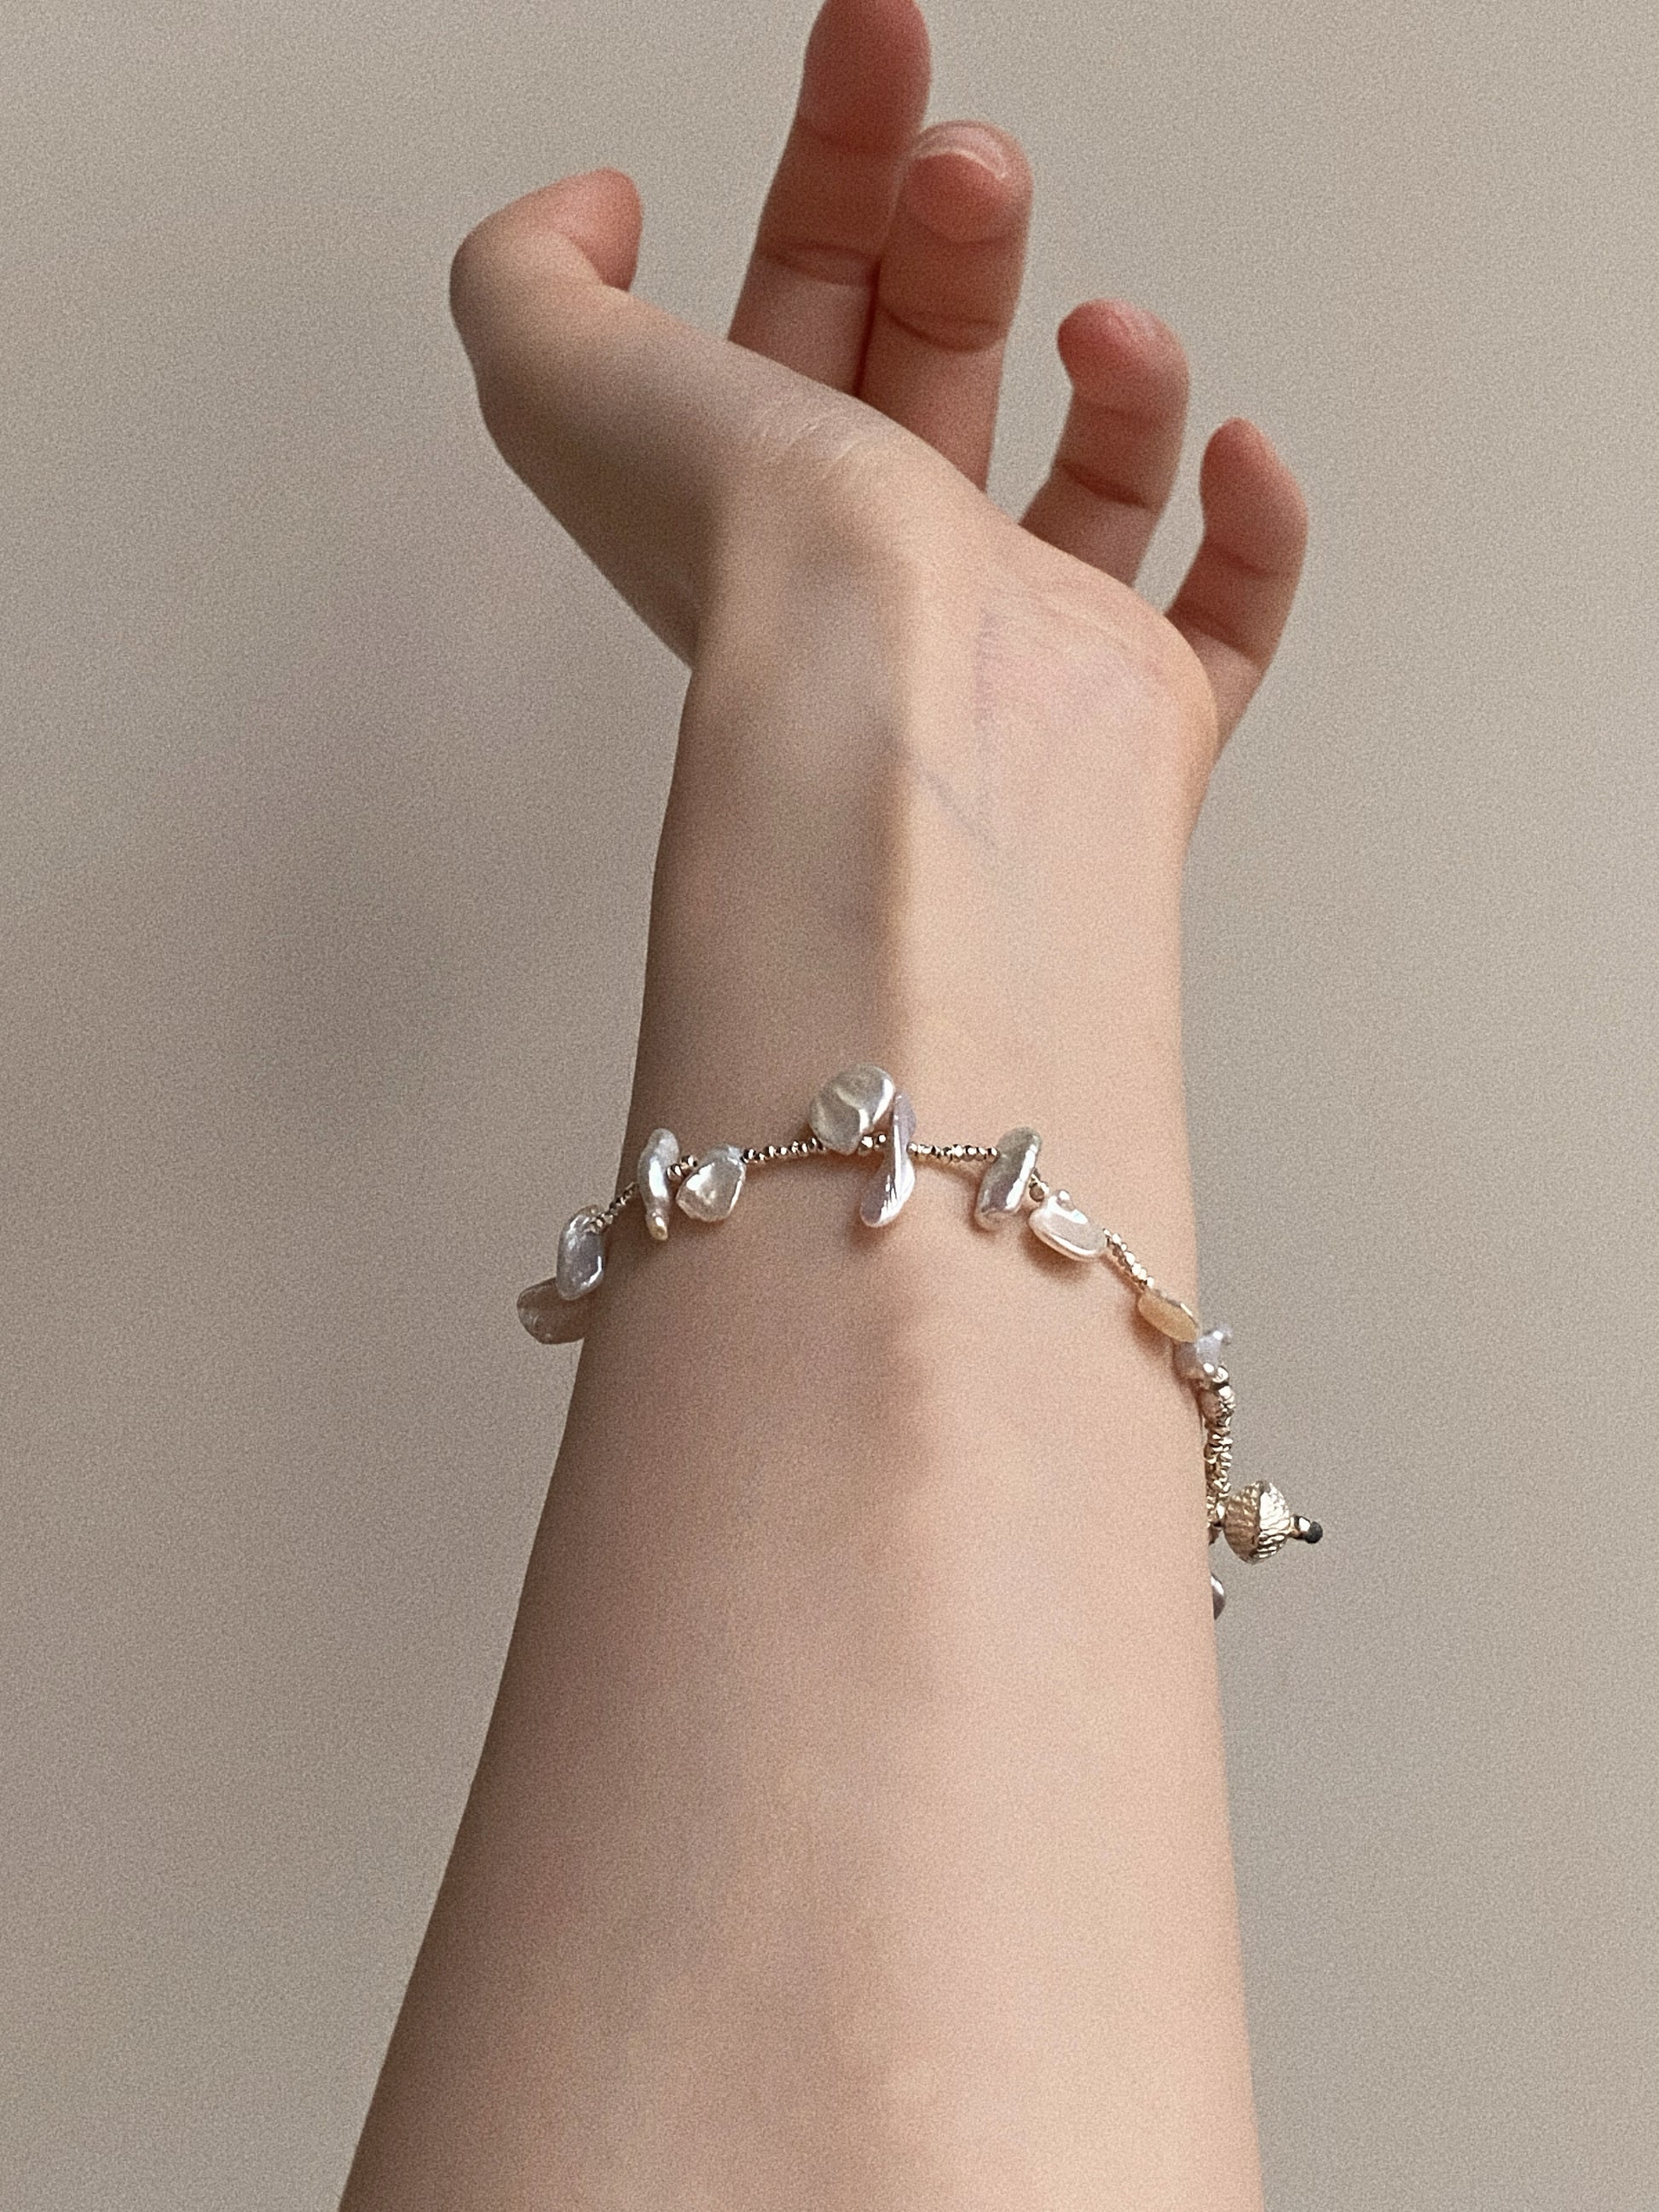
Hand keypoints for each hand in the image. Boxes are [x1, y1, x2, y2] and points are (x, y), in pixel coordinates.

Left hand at [447, 0, 1307, 1201]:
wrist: (905, 720)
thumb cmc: (765, 577)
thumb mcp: (561, 376)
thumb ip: (529, 271)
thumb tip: (593, 214)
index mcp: (759, 504)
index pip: (797, 311)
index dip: (829, 170)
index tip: (868, 54)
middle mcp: (885, 581)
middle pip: (937, 364)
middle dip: (953, 231)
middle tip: (965, 159)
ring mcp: (1020, 649)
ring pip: (1082, 490)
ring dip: (1113, 367)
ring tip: (1100, 324)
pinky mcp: (1137, 716)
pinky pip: (1218, 622)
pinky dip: (1248, 534)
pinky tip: (1231, 449)